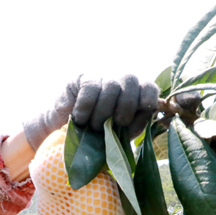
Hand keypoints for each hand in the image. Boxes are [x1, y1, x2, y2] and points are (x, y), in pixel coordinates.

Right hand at [23, 75, 158, 150]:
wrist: (64, 135)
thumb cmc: (96, 137)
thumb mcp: (121, 134)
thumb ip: (138, 123)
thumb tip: (151, 110)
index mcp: (134, 95)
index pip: (149, 87)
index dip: (148, 97)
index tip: (142, 109)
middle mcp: (119, 82)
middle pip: (131, 81)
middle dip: (125, 107)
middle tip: (114, 125)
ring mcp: (101, 78)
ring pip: (111, 86)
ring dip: (103, 113)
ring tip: (94, 128)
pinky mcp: (82, 78)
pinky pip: (91, 88)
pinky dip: (87, 107)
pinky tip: (80, 119)